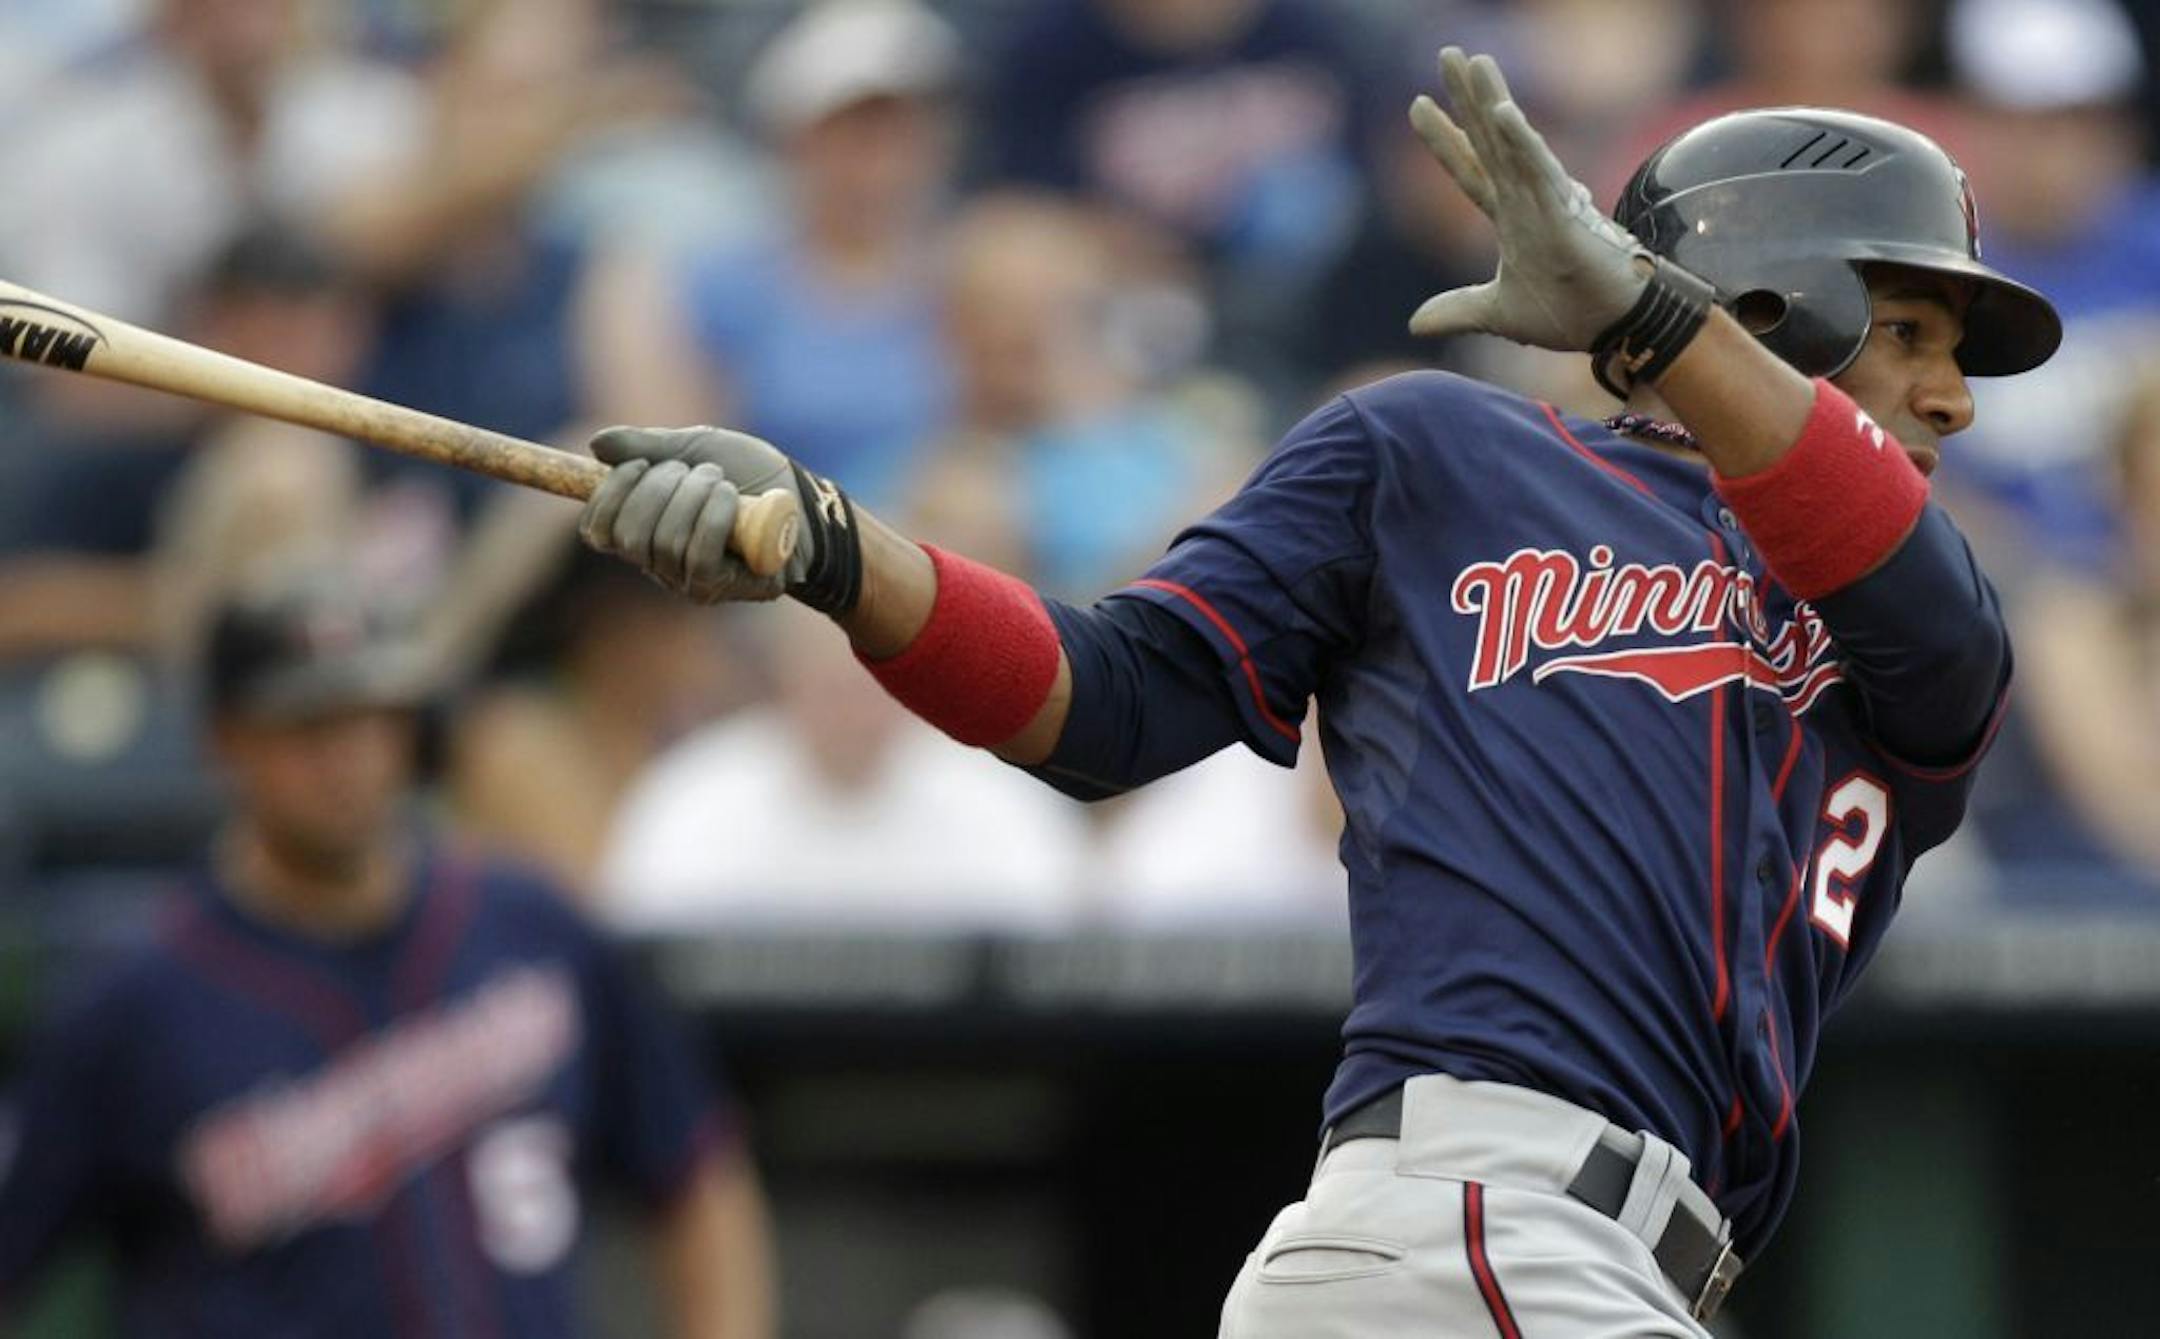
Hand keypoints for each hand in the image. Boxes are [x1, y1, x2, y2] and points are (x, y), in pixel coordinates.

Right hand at [578, 426, 813, 604]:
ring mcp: (689, 581)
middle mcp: (659, 563)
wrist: (805, 500)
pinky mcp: (722, 589)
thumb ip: (648, 446)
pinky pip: (698, 559)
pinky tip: (731, 499)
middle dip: (658, 489)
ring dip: (692, 497)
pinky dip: (712, 519)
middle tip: (692, 470)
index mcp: (644, 529)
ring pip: (666, 543)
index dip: (609, 496)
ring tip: (720, 481)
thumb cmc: (749, 476)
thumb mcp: (697, 448)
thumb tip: (596, 444)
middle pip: (630, 535)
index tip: (638, 465)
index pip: (598, 531)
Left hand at [1407, 48, 1652, 349]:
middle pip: (1488, 139)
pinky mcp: (1564, 213)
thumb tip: (1414, 323)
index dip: (1444, 139)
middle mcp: (1525, 199)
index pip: (1470, 169)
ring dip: (1493, 100)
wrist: (1615, 329)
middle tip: (1447, 52)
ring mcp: (1545, 201)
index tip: (1415, 105)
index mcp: (1511, 217)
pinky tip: (1503, 110)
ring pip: (1513, 142)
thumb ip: (1458, 310)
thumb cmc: (1570, 313)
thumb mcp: (1499, 313)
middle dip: (1466, 97)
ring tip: (1474, 60)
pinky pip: (1539, 171)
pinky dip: (1521, 142)